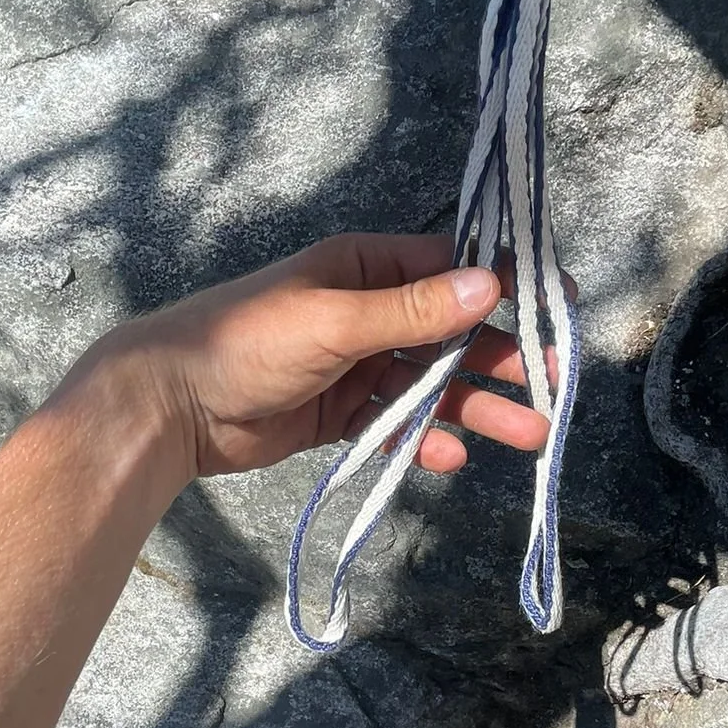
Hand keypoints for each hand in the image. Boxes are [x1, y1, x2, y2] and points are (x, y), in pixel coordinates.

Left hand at [92, 233, 557, 480]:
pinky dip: (421, 440)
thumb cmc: (243, 343)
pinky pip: (394, 424)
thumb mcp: (333, 321)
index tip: (558, 305)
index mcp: (363, 268)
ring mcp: (354, 365)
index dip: (505, 287)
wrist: (169, 407)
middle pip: (449, 334)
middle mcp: (365, 311)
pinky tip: (450, 459)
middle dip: (500, 360)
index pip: (449, 269)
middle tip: (555, 386)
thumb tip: (488, 285)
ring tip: (527, 436)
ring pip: (429, 385)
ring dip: (474, 409)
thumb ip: (411, 312)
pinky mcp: (338, 413)